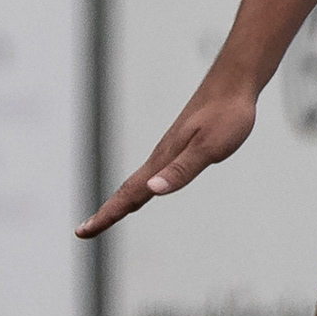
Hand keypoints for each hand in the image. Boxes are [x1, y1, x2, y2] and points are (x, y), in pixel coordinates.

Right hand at [78, 82, 257, 237]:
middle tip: (83, 231)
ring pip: (137, 181)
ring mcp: (168, 150)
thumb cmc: (225, 115)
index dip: (107, 215)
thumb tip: (152, 190)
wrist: (233, 83)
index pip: (129, 194)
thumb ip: (181, 170)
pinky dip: (140, 187)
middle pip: (127, 190)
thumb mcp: (208, 147)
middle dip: (106, 213)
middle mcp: (160, 156)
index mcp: (163, 159)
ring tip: (107, 216)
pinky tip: (146, 188)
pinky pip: (152, 172)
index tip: (83, 232)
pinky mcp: (179, 145)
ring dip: (120, 201)